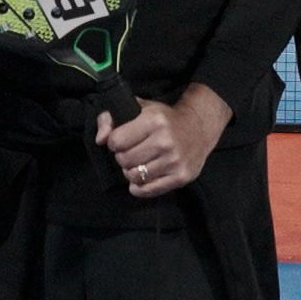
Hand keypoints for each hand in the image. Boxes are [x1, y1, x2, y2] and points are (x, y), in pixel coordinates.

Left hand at [98, 87, 227, 199]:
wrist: (199, 127)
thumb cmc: (164, 118)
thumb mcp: (138, 109)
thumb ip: (110, 118)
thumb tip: (101, 140)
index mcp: (154, 120)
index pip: (116, 141)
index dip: (114, 142)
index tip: (122, 140)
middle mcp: (165, 141)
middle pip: (124, 160)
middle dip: (123, 157)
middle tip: (131, 152)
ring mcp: (174, 161)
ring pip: (134, 177)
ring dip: (132, 172)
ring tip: (139, 163)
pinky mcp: (181, 176)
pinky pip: (148, 190)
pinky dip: (140, 187)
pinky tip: (143, 177)